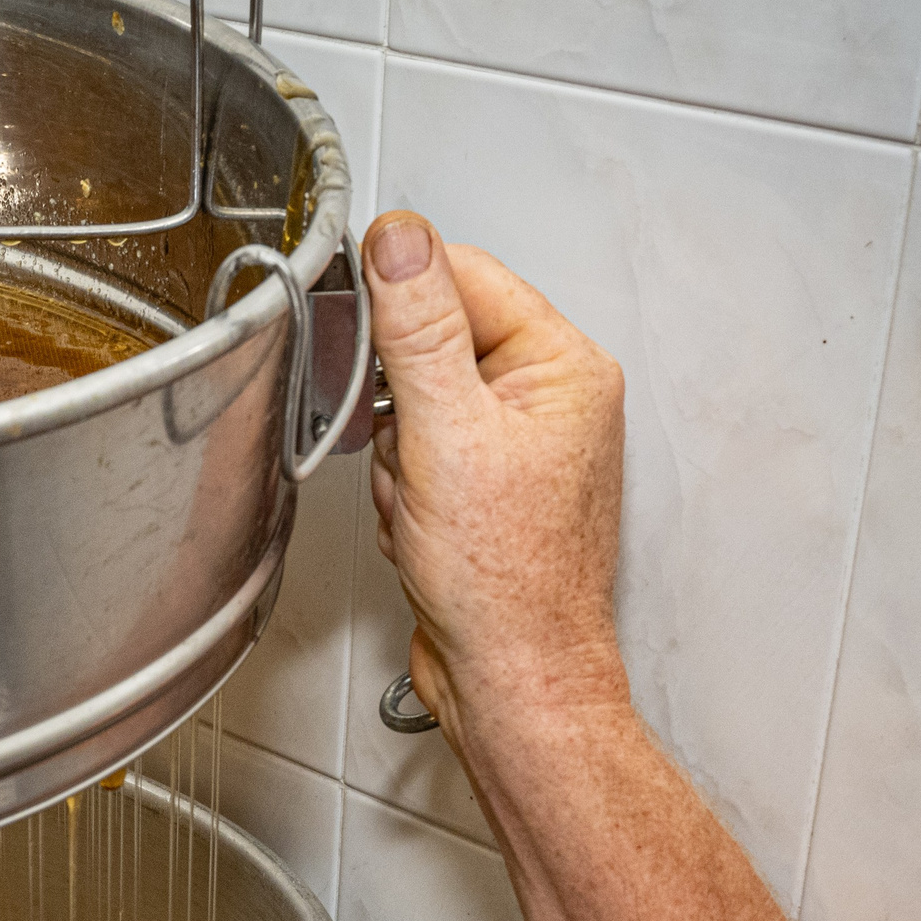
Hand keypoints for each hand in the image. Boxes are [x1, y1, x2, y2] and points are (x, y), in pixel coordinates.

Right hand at [364, 214, 631, 772]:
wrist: (513, 681)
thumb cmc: (506, 584)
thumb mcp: (448, 435)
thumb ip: (418, 328)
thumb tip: (398, 239)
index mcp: (562, 366)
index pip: (463, 276)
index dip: (399, 304)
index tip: (359, 336)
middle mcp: (548, 400)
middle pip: (431, 346)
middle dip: (395, 407)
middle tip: (409, 457)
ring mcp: (517, 450)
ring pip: (413, 410)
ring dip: (395, 461)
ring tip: (421, 510)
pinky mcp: (485, 494)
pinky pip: (416, 463)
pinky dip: (401, 498)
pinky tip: (420, 533)